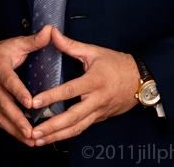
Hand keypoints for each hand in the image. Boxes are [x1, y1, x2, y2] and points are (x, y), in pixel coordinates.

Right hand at [0, 24, 52, 145]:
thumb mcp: (15, 43)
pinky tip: (23, 138)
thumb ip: (33, 40)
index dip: (18, 92)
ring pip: (0, 116)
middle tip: (31, 131)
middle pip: (3, 104)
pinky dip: (11, 130)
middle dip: (17, 119)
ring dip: (15, 129)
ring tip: (30, 140)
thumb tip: (51, 30)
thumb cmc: (0, 53)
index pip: (8, 80)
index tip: (30, 102)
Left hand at [29, 27, 139, 144]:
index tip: (35, 102)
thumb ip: (71, 45)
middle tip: (34, 132)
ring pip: (77, 128)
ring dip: (57, 136)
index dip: (52, 97)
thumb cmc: (116, 63)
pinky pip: (82, 128)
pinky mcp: (99, 119)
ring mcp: (99, 112)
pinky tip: (53, 138)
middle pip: (73, 118)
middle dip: (52, 127)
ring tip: (39, 141)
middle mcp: (96, 100)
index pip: (70, 91)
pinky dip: (67, 135)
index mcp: (94, 81)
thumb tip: (52, 33)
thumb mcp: (94, 51)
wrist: (139, 80)